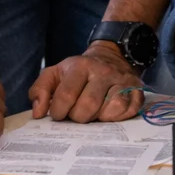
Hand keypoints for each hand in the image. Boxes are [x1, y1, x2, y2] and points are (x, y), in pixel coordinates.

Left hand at [29, 42, 144, 122]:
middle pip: (88, 106)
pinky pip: (128, 110)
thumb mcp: (55, 73)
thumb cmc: (79, 72)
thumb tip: (38, 113)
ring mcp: (121, 80)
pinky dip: (116, 117)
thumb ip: (40, 90)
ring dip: (98, 118)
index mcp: (80, 66)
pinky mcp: (136, 89)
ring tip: (93, 113)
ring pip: (109, 108)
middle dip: (78, 117)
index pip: (66, 95)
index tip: (59, 113)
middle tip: (77, 114)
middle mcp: (102, 71)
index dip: (58, 111)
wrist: (111, 56)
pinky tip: (108, 112)